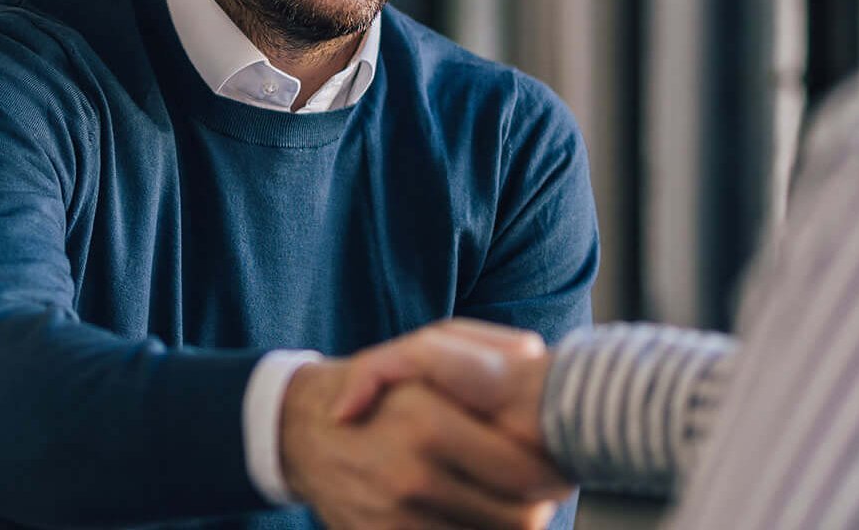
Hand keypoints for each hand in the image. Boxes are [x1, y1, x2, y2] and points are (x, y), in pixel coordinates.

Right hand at [279, 324, 570, 528]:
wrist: (299, 430)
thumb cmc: (380, 388)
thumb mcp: (427, 347)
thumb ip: (489, 348)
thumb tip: (537, 359)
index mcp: (427, 422)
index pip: (526, 473)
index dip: (554, 473)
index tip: (559, 465)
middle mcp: (411, 475)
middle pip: (520, 518)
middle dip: (538, 504)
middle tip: (538, 488)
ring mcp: (395, 518)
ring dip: (506, 523)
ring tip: (502, 499)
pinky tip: (469, 514)